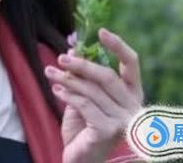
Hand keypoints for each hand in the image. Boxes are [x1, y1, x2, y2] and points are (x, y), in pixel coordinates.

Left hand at [44, 28, 143, 162]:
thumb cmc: (85, 126)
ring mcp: (122, 120)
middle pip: (107, 76)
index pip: (132, 63)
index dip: (118, 46)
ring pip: (92, 91)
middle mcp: (133, 106)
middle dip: (81, 65)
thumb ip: (83, 77)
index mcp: (133, 93)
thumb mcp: (85, 96)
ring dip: (67, 80)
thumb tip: (73, 50)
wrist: (82, 159)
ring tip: (49, 72)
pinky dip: (68, 95)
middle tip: (61, 58)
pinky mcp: (107, 131)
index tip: (101, 32)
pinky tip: (56, 89)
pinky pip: (85, 105)